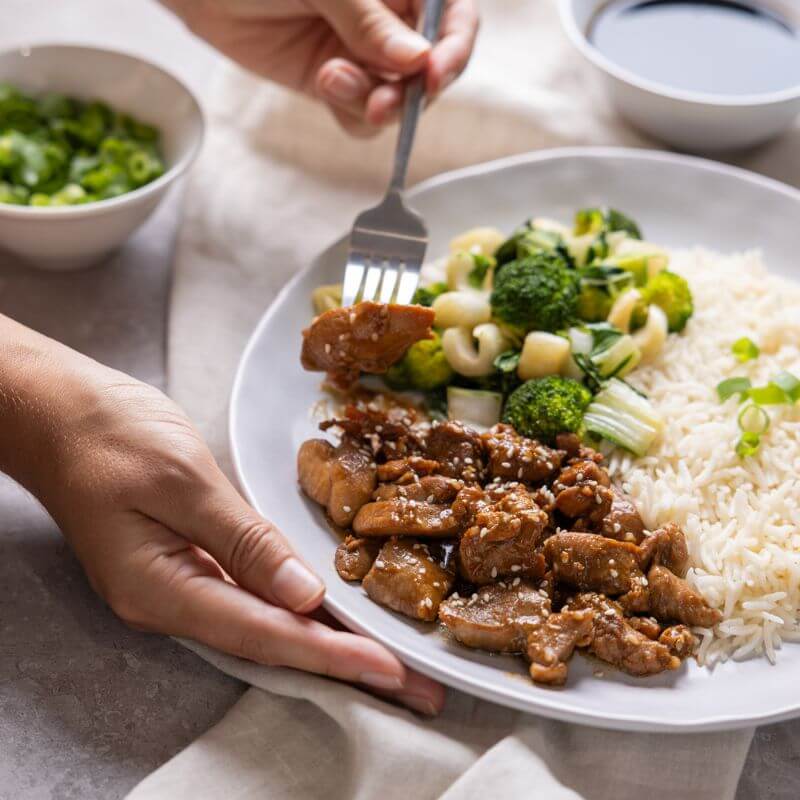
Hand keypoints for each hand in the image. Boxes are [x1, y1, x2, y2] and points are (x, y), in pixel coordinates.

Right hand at [0, 317, 443, 714]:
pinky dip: (299, 611)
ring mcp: (181, 584)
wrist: (61, 416)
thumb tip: (301, 594)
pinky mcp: (191, 561)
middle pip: (272, 644)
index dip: (332, 654)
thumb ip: (242, 539)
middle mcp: (173, 601)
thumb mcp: (180, 480)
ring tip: (388, 662)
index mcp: (163, 588)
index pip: (265, 633)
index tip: (391, 671)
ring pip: (267, 626)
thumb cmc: (110, 436)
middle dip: (345, 665)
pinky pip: (254, 598)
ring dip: (329, 643)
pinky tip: (332, 617)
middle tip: (414, 687)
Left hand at [162, 0, 478, 135]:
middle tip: (381, 103)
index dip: (454, 47)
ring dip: (374, 103)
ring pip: (397, 97)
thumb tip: (416, 62)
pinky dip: (352, 112)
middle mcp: (389, 17)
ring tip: (333, 81)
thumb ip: (369, 20)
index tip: (434, 74)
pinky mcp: (335, 80)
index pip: (452, 17)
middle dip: (409, 91)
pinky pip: (361, 114)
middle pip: (430, 67)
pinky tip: (326, 85)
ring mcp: (363, 52)